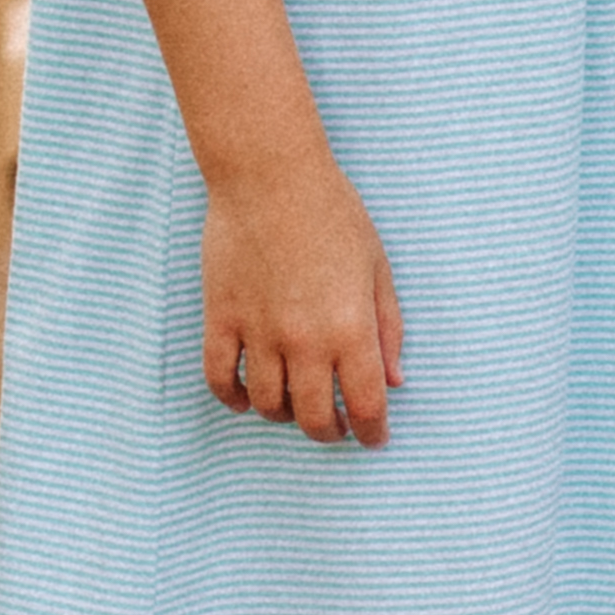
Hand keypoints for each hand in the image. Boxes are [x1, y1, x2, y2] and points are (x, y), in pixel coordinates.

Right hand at [201, 158, 402, 444]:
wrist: (271, 177)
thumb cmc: (334, 215)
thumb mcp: (378, 269)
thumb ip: (388, 329)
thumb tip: (393, 381)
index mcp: (351, 329)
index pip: (366, 405)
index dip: (373, 432)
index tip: (374, 438)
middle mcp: (305, 340)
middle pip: (315, 418)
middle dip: (331, 432)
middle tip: (338, 427)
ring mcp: (259, 332)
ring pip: (268, 405)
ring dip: (285, 415)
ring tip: (296, 405)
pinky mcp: (221, 318)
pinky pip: (220, 378)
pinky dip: (233, 399)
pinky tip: (247, 398)